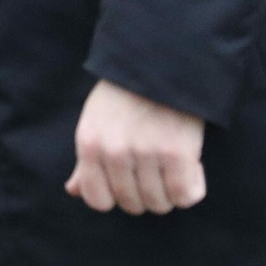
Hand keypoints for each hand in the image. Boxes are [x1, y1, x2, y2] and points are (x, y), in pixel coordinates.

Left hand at [65, 79, 207, 214]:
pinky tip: (191, 166)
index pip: (97, 200)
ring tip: (173, 166)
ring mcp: (145, 154)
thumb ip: (86, 161)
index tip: (130, 182)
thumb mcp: (95, 121)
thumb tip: (74, 191)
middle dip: (146, 194)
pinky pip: (185, 196)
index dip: (116, 197)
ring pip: (160, 203)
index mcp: (90, 144)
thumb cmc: (125, 94)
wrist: (162, 61)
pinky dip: (192, 187)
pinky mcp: (177, 153)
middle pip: (132, 204)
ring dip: (170, 192)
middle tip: (157, 171)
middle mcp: (114, 152)